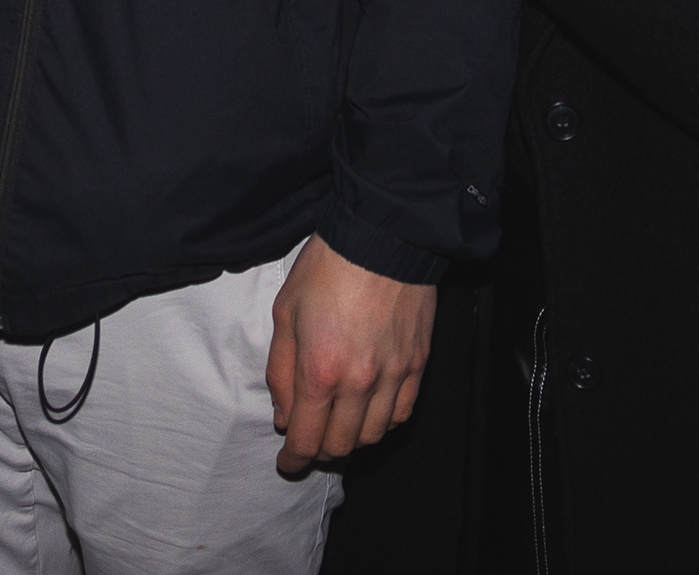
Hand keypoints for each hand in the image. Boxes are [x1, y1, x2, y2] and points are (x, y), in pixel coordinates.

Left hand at [265, 236, 434, 474]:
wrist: (382, 235)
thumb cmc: (328, 268)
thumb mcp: (285, 313)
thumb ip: (281, 372)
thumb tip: (285, 416)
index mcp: (320, 370)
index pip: (307, 439)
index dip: (294, 460)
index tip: (288, 463)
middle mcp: (359, 382)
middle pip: (340, 445)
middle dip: (320, 452)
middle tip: (309, 442)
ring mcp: (393, 375)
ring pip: (373, 435)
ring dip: (352, 440)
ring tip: (339, 427)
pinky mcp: (417, 363)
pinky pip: (402, 413)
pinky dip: (384, 423)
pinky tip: (371, 413)